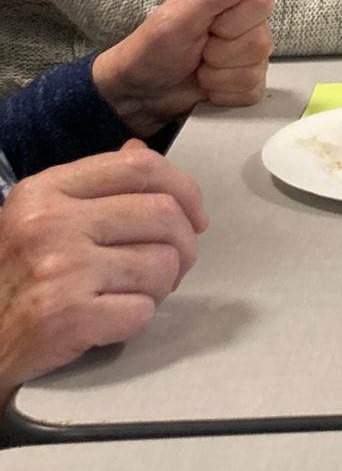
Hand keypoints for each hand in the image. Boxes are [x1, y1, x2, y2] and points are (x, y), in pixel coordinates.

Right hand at [0, 147, 206, 394]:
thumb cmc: (16, 277)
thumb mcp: (39, 216)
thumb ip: (92, 185)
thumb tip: (139, 150)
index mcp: (46, 190)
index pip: (140, 167)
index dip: (184, 189)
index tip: (195, 216)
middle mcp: (51, 223)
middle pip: (163, 215)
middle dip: (184, 244)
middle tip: (172, 264)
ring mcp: (61, 269)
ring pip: (161, 264)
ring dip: (161, 285)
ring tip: (131, 293)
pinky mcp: (69, 316)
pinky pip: (142, 311)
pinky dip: (137, 319)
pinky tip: (110, 319)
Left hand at [91, 0, 272, 135]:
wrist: (139, 92)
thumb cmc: (150, 51)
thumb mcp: (174, 20)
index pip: (262, 3)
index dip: (234, 22)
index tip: (208, 28)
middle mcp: (245, 22)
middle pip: (261, 42)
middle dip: (221, 55)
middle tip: (197, 51)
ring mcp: (249, 54)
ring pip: (256, 70)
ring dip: (219, 77)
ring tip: (199, 69)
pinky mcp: (247, 81)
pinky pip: (252, 92)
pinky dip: (223, 95)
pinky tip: (207, 86)